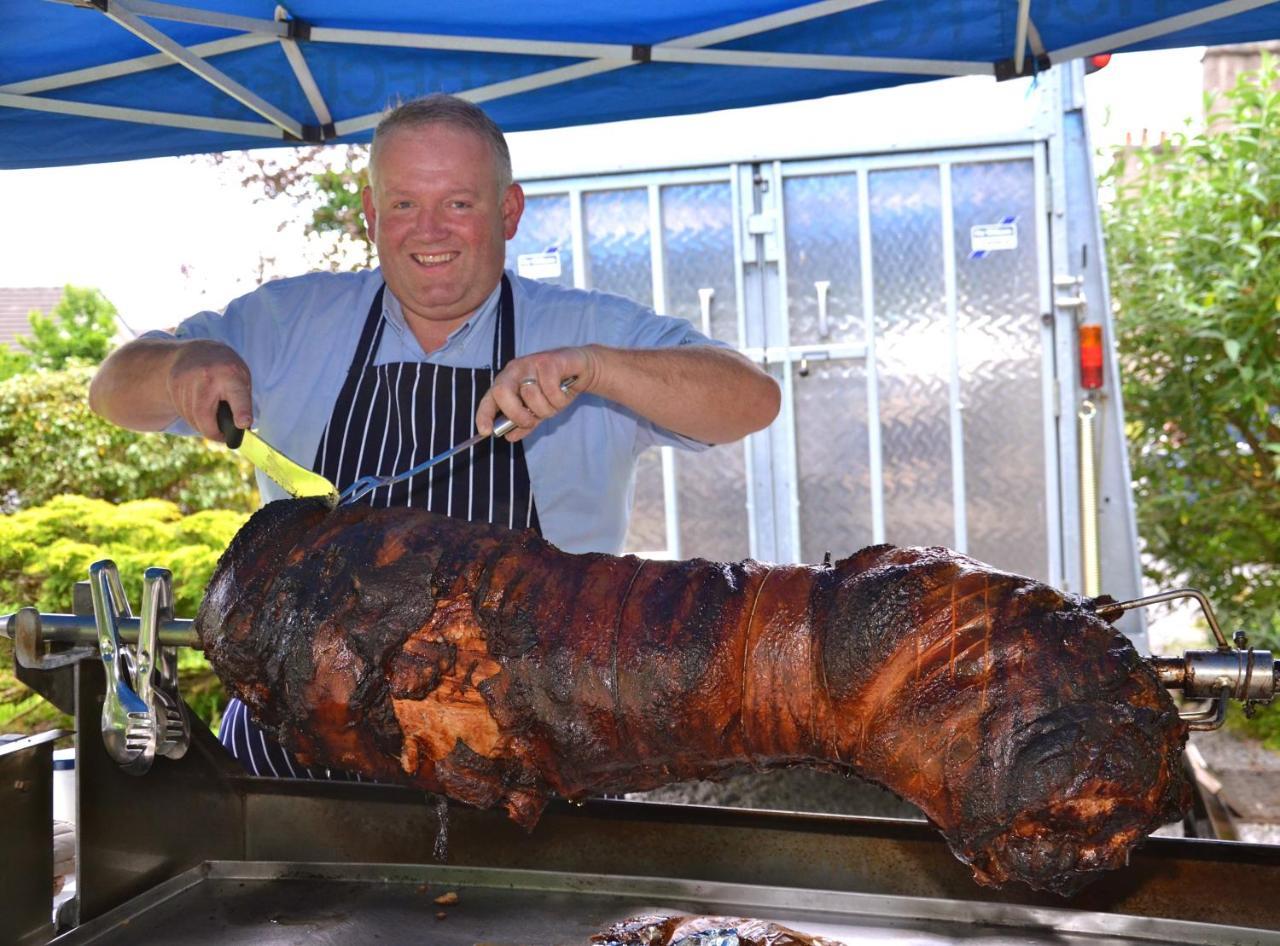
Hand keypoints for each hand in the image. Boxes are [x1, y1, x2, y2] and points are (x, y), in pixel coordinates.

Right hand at [166, 340, 252, 441]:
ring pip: (191, 417)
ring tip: (211, 419)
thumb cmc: (227, 370)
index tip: (243, 424)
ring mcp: (187, 379)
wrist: (198, 351)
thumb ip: (243, 402)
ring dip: (201, 424)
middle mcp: (207, 375)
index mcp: (231, 374)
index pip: (237, 396)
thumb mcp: (242, 378)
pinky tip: (199, 408)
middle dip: (213, 432)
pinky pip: (182, 411)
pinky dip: (192, 417)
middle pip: (204, 415)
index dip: (241, 411)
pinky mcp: (174, 384)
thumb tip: (241, 428)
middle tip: (222, 437)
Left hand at [476, 346, 597, 441]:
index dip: (484, 415)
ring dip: (546, 408)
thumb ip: (524, 423)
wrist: (582, 370)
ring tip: (554, 403)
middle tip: (531, 421)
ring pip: (531, 395)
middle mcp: (515, 371)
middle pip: (502, 393)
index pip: (489, 398)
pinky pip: (550, 389)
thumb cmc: (556, 389)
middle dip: (517, 414)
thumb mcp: (538, 411)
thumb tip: (510, 436)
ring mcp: (530, 364)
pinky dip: (559, 400)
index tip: (485, 431)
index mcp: (507, 382)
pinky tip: (563, 393)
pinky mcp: (549, 361)